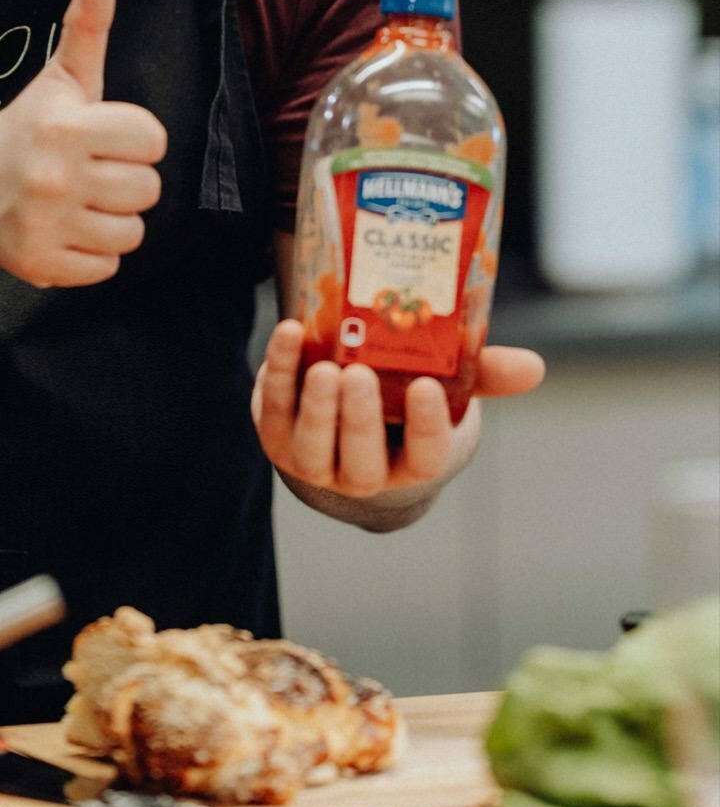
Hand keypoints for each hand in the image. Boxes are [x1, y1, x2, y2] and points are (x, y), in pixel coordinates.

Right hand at [0, 0, 167, 287]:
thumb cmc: (32, 126)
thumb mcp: (63, 75)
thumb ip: (88, 21)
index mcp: (65, 126)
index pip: (153, 139)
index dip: (134, 138)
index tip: (103, 137)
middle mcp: (53, 176)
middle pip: (148, 189)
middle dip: (125, 180)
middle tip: (89, 171)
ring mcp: (44, 224)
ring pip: (132, 232)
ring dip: (112, 218)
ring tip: (79, 201)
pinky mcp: (39, 265)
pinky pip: (107, 267)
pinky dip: (92, 253)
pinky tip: (65, 229)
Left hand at [251, 319, 544, 518]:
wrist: (344, 421)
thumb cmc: (405, 404)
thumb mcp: (447, 391)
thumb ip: (482, 374)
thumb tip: (534, 366)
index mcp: (411, 464)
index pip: (422, 458)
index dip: (424, 428)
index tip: (427, 388)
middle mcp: (361, 473)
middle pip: (360, 462)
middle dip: (359, 420)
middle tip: (359, 375)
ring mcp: (314, 460)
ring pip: (312, 447)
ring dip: (316, 408)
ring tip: (324, 367)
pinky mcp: (275, 432)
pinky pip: (273, 407)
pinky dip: (277, 372)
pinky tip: (289, 332)